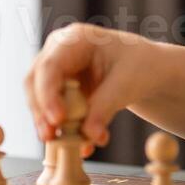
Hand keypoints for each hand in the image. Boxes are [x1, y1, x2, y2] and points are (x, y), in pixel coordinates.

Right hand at [23, 23, 155, 146]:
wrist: (148, 70)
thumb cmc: (139, 65)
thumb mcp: (126, 84)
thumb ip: (104, 108)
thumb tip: (89, 136)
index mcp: (75, 39)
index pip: (50, 66)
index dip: (48, 95)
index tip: (57, 120)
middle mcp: (59, 52)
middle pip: (36, 83)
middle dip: (42, 112)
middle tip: (51, 137)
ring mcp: (57, 71)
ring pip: (40, 100)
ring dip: (50, 124)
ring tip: (69, 145)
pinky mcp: (61, 91)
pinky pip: (54, 112)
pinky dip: (65, 129)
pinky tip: (83, 145)